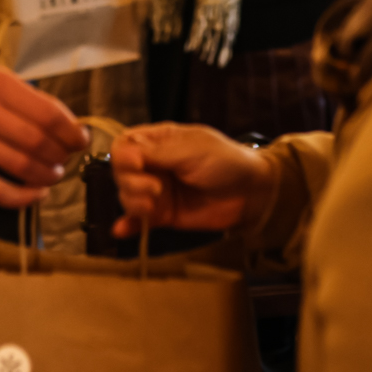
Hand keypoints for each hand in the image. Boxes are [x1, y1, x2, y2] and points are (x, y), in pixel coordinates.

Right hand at [0, 63, 88, 207]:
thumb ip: (23, 96)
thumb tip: (65, 121)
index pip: (49, 113)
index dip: (72, 132)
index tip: (80, 140)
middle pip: (39, 143)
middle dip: (61, 156)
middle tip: (65, 158)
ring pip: (22, 167)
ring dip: (47, 176)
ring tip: (53, 174)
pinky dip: (23, 197)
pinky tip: (35, 193)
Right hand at [109, 123, 274, 236]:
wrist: (251, 194)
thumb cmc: (225, 161)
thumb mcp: (191, 150)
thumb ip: (157, 153)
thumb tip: (123, 153)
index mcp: (158, 141)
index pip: (123, 145)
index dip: (123, 156)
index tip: (138, 165)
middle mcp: (153, 165)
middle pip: (121, 173)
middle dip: (131, 182)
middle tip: (155, 189)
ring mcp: (157, 191)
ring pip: (127, 196)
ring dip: (133, 202)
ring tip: (153, 205)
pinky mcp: (163, 215)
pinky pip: (138, 220)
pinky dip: (128, 225)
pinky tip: (122, 229)